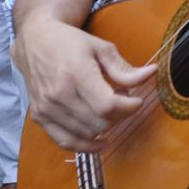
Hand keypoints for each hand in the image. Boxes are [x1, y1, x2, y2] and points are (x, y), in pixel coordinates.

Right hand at [11, 21, 155, 151]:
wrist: (35, 42)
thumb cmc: (71, 42)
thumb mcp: (102, 48)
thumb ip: (124, 68)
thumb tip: (152, 73)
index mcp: (76, 75)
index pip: (108, 105)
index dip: (129, 107)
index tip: (138, 100)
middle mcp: (59, 95)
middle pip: (99, 122)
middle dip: (120, 115)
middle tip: (123, 100)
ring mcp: (46, 108)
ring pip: (87, 133)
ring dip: (106, 126)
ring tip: (109, 109)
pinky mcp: (39, 117)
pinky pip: (65, 141)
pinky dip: (85, 146)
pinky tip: (101, 143)